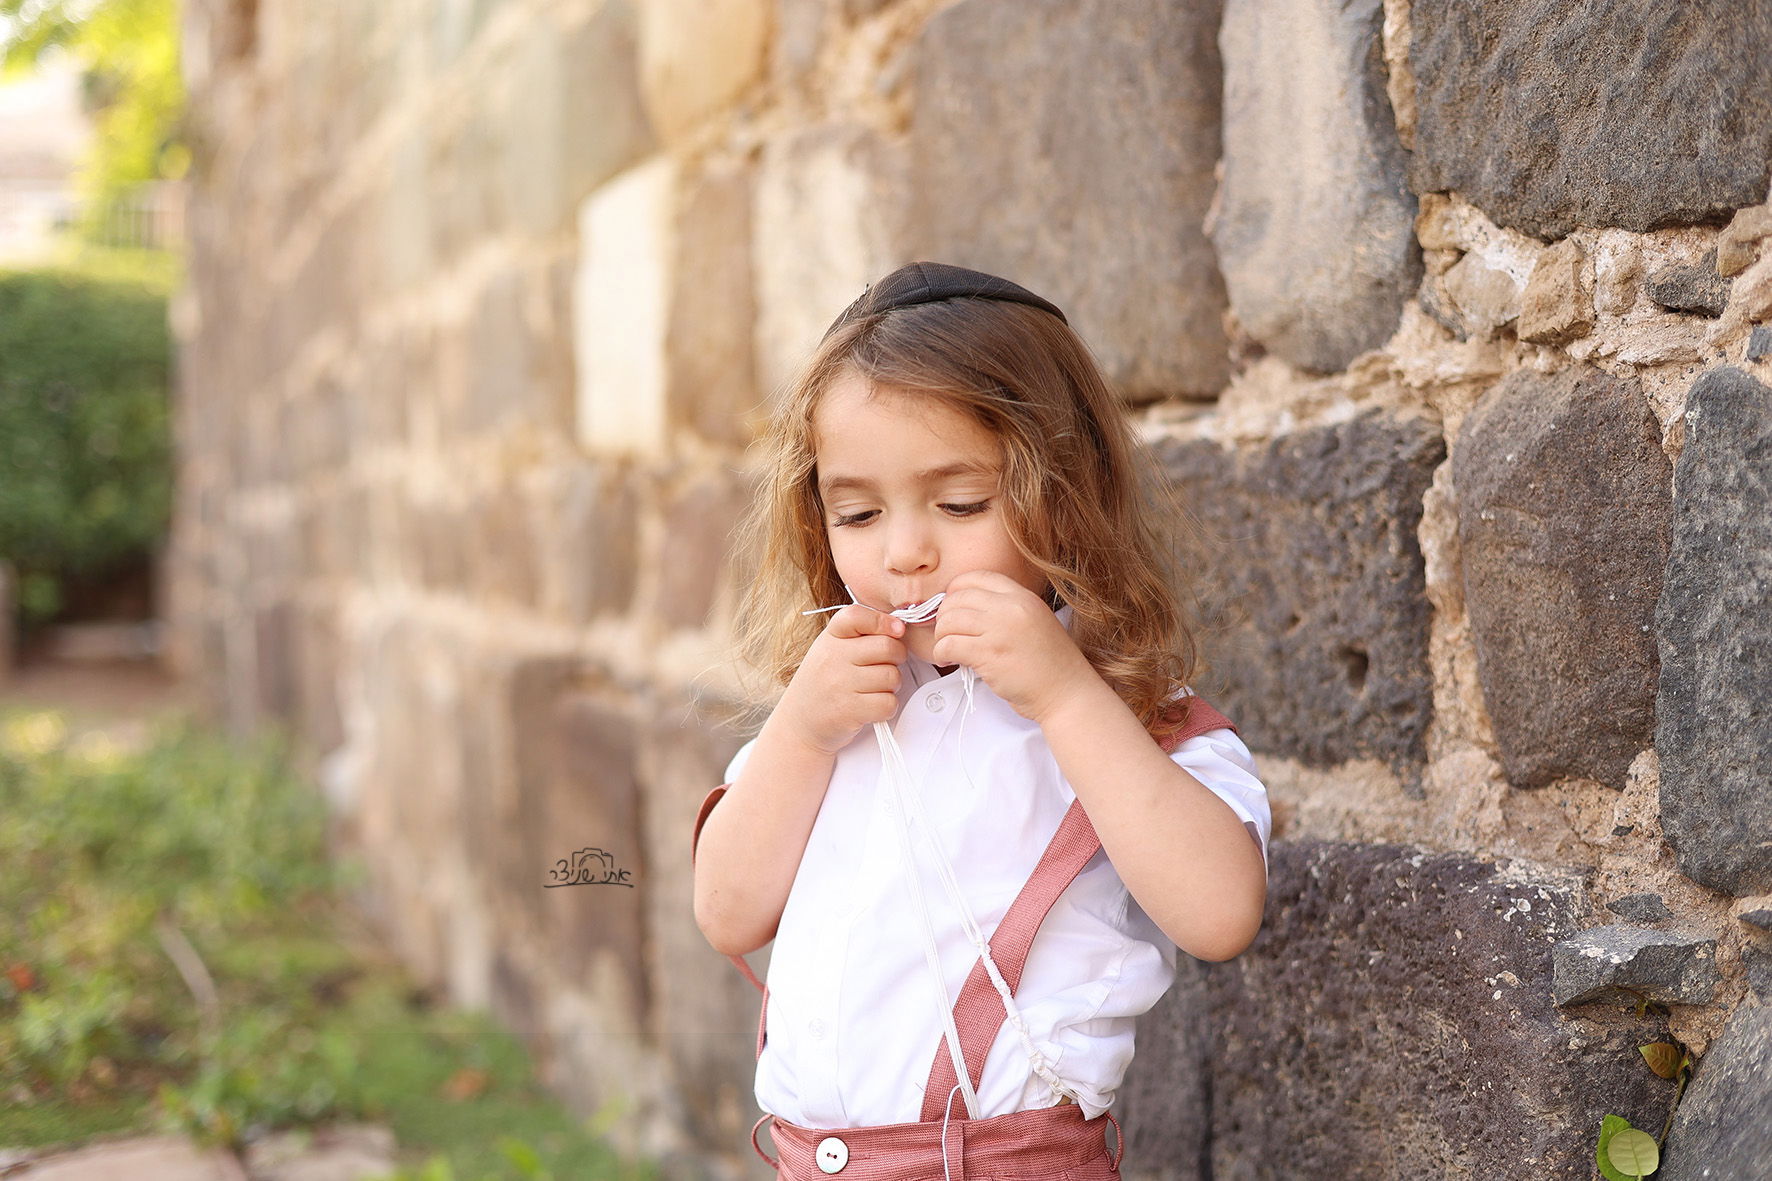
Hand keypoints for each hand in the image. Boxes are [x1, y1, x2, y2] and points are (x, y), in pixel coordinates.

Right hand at [777, 605, 906, 754]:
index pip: (857, 616)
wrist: (799, 722)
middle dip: (897, 658)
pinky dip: (887, 707)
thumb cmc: (825, 683)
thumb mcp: (832, 650)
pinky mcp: (848, 710)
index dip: (882, 621)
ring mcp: (839, 684)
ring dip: (891, 686)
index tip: (896, 630)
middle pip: (887, 647)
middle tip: (885, 666)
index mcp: (830, 637)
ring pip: (892, 677)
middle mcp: (833, 657)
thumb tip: (898, 628)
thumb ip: (860, 636)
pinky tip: (872, 706)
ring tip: (874, 689)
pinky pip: (888, 703)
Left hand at [930, 571, 1094, 722]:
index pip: (976, 577)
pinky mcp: (989, 654)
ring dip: (942, 636)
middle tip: (948, 633)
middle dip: (944, 616)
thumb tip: (963, 610)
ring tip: (949, 650)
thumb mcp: (1033, 621)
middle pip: (958, 598)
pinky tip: (948, 660)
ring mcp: (1000, 629)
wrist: (1067, 692)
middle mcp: (1011, 607)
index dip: (956, 590)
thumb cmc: (1049, 665)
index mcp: (1022, 596)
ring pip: (949, 620)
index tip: (953, 607)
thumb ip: (1005, 611)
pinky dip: (941, 653)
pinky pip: (948, 644)